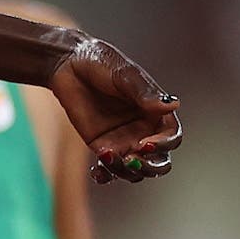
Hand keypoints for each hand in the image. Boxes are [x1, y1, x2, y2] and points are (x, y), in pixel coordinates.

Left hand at [46, 36, 181, 181]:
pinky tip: (97, 172)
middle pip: (159, 161)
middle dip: (149, 166)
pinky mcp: (102, 146)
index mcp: (157, 113)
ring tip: (106, 156)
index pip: (171, 137)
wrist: (68, 65)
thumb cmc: (101, 63)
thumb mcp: (123, 75)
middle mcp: (144, 130)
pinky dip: (106, 175)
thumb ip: (144, 92)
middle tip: (131, 160)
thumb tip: (172, 105)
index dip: (163, 145)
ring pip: (135, 170)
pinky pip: (110, 170)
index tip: (145, 144)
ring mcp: (123, 141)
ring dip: (125, 171)